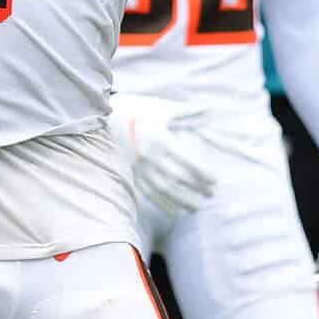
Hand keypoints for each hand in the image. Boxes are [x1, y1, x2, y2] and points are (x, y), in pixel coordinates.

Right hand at [115, 98, 215, 216]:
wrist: (102, 119)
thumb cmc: (136, 110)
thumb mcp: (162, 108)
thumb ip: (187, 111)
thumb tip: (210, 108)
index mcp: (160, 139)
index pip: (187, 162)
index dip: (203, 173)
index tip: (216, 180)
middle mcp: (150, 156)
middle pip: (178, 179)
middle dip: (197, 189)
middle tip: (211, 193)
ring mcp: (139, 168)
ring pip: (164, 191)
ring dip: (183, 201)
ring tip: (197, 206)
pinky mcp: (132, 174)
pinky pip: (150, 194)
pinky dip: (165, 204)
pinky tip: (177, 210)